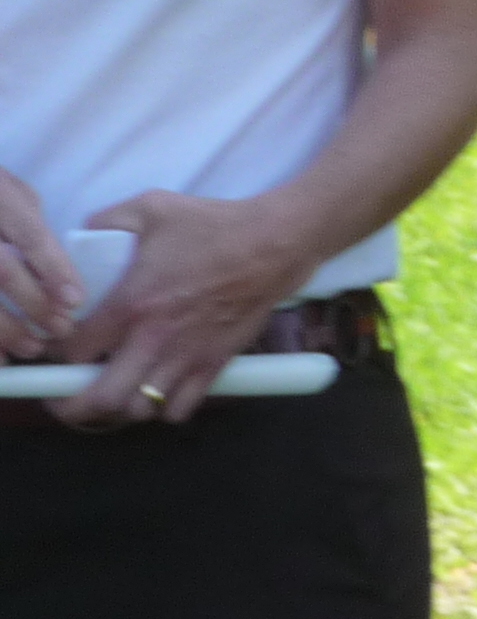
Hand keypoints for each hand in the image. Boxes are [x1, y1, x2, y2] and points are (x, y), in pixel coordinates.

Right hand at [0, 167, 81, 360]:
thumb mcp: (10, 191)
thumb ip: (30, 223)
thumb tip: (57, 269)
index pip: (30, 235)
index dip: (54, 269)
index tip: (75, 300)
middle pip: (2, 270)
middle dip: (34, 305)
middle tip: (61, 330)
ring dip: (4, 330)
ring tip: (32, 348)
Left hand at [50, 190, 318, 429]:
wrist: (275, 242)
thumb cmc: (214, 225)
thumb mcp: (153, 207)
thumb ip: (109, 219)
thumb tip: (85, 230)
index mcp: (130, 304)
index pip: (74, 352)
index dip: (58, 355)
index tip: (60, 351)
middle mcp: (152, 340)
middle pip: (100, 399)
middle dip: (74, 405)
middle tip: (67, 396)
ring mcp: (186, 357)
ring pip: (139, 411)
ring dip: (121, 406)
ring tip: (117, 390)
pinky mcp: (215, 364)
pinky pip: (180, 409)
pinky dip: (164, 409)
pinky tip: (159, 390)